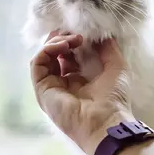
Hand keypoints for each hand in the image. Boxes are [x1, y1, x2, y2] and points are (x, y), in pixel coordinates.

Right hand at [30, 31, 134, 154]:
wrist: (106, 122)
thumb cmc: (114, 99)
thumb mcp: (116, 66)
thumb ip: (108, 48)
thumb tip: (102, 33)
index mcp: (78, 79)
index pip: (68, 54)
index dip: (73, 40)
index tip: (85, 34)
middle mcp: (62, 83)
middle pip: (53, 53)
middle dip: (62, 38)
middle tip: (76, 34)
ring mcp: (51, 87)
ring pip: (43, 56)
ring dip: (56, 42)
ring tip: (73, 40)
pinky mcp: (42, 89)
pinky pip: (37, 63)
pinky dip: (47, 50)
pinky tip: (63, 46)